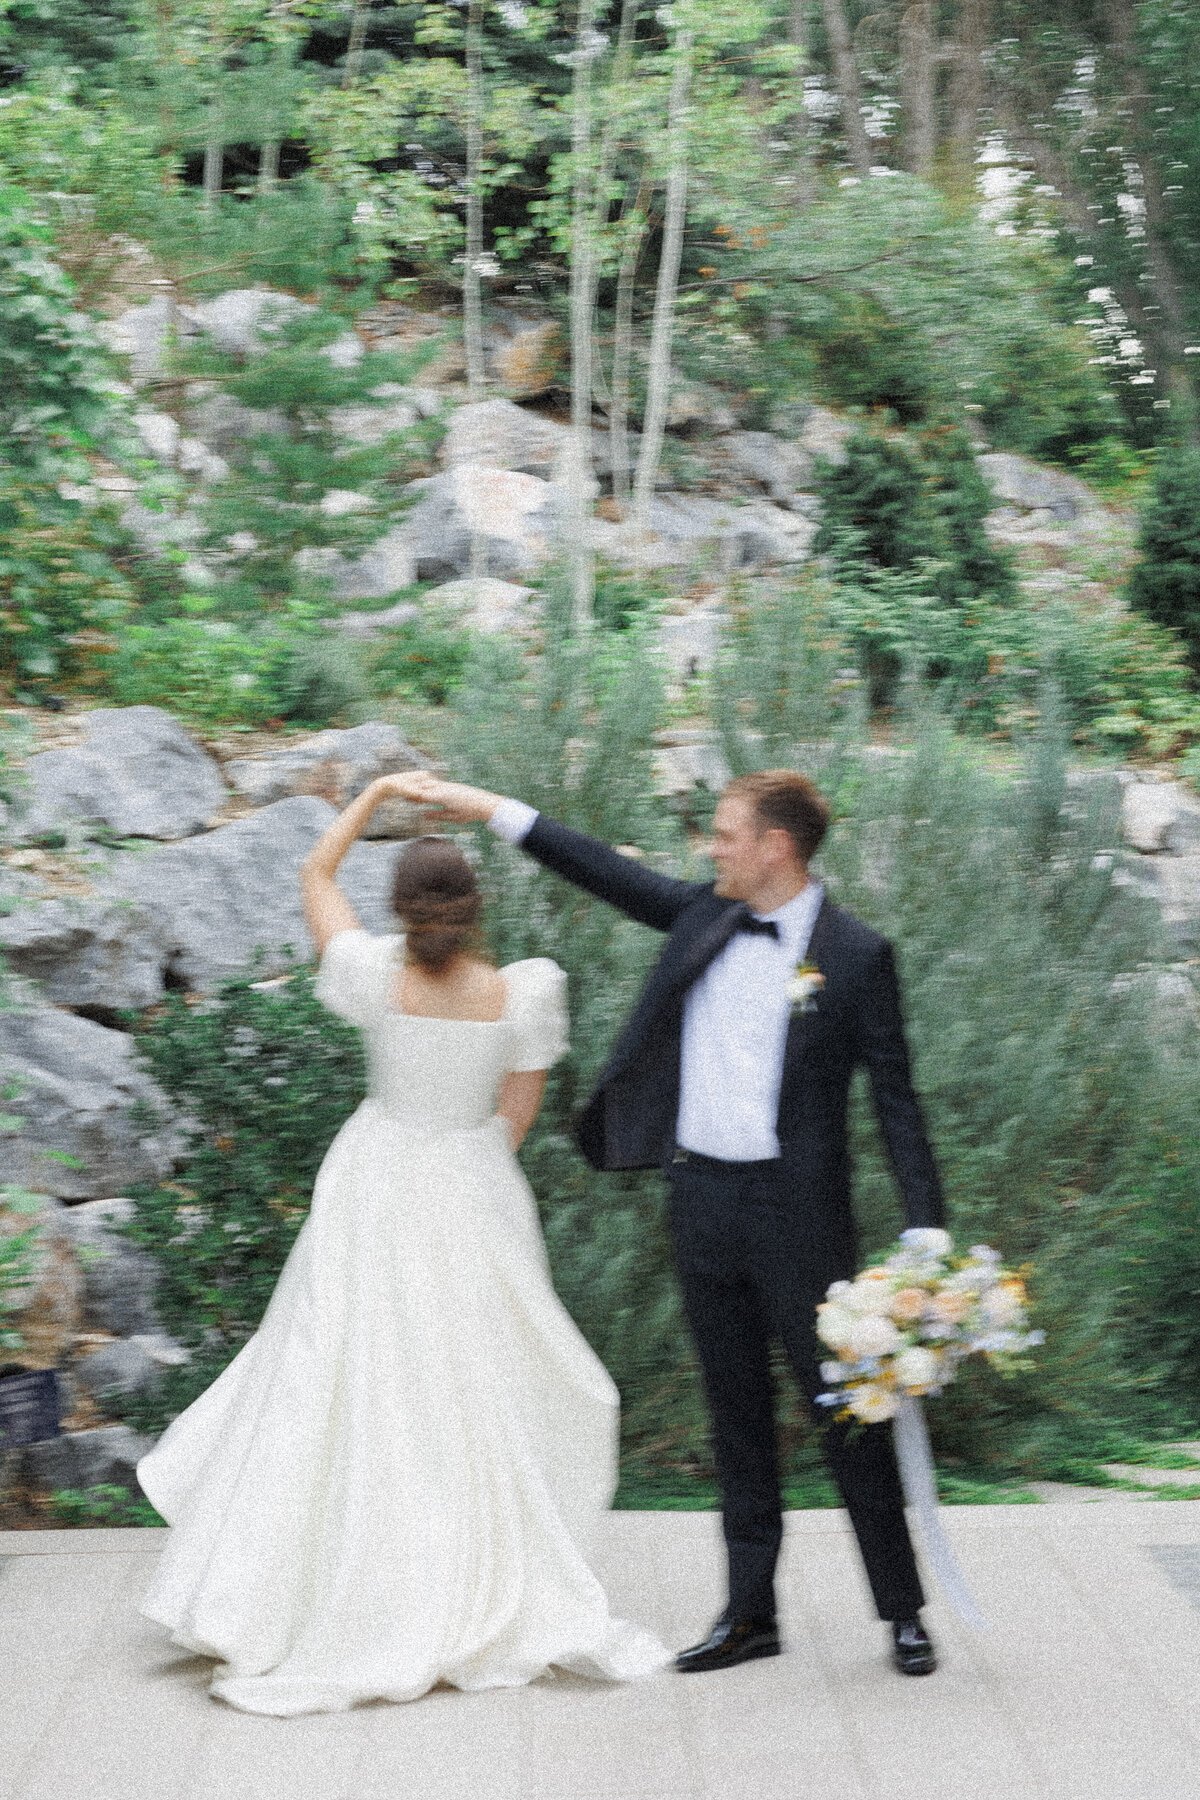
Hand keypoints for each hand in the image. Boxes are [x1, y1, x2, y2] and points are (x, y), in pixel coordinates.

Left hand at [376, 771, 503, 823]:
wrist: (484, 805)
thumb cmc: (471, 811)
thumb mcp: (450, 815)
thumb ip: (436, 814)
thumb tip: (423, 815)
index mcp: (443, 792)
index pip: (425, 790)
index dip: (412, 791)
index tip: (401, 791)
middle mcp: (442, 788)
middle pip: (421, 785)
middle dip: (408, 787)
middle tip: (393, 788)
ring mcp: (444, 789)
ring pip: (423, 787)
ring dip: (411, 789)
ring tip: (397, 790)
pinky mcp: (445, 793)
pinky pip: (428, 794)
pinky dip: (418, 795)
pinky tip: (408, 797)